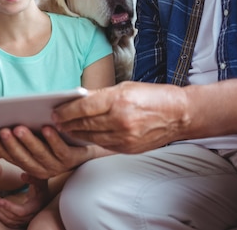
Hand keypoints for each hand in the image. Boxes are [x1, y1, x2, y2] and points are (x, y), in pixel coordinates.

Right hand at [0, 126, 94, 179]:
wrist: (85, 148)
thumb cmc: (55, 142)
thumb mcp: (35, 143)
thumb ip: (18, 142)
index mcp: (30, 165)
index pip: (10, 157)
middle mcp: (41, 169)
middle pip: (23, 157)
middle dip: (11, 144)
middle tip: (3, 130)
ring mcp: (56, 165)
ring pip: (40, 153)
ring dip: (29, 141)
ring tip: (19, 128)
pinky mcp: (70, 158)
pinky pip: (60, 149)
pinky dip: (53, 139)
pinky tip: (47, 128)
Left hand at [0, 175, 50, 227]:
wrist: (43, 196)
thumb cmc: (41, 186)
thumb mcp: (40, 180)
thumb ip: (32, 177)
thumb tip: (22, 175)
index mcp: (35, 206)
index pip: (21, 211)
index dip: (10, 207)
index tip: (0, 200)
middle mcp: (30, 216)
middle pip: (13, 216)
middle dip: (1, 207)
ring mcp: (25, 220)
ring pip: (10, 220)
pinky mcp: (20, 221)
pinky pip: (9, 222)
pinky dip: (0, 216)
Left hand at [53, 81, 188, 152]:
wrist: (180, 114)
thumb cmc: (154, 96)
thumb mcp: (126, 87)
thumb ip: (102, 95)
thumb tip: (80, 99)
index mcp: (118, 100)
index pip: (83, 107)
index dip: (66, 110)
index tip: (55, 111)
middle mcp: (120, 120)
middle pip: (85, 124)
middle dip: (67, 123)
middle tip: (55, 121)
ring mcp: (125, 137)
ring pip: (92, 137)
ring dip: (76, 133)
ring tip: (66, 128)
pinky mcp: (128, 148)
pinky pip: (103, 144)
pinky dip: (92, 140)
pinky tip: (84, 136)